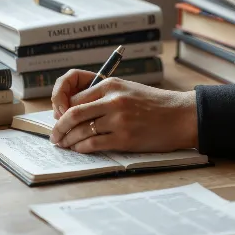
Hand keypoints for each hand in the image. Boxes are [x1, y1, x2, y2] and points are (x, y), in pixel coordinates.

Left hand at [50, 69, 197, 153]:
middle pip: (73, 113)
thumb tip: (79, 111)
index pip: (76, 97)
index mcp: (111, 85)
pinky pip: (94, 144)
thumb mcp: (128, 89)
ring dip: (68, 140)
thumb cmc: (154, 103)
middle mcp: (113, 100)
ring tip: (64, 144)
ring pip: (81, 130)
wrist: (180, 115)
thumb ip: (104, 96)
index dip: (63, 110)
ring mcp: (118, 120)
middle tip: (54, 136)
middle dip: (59, 127)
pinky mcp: (125, 138)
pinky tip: (79, 149)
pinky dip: (81, 148)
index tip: (59, 119)